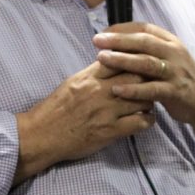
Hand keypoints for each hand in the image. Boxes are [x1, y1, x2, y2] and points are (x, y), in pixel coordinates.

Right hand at [15, 61, 153, 181]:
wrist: (42, 135)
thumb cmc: (55, 109)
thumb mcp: (72, 82)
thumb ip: (93, 73)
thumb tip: (110, 63)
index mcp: (90, 76)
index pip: (121, 59)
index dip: (135, 60)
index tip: (142, 64)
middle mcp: (100, 91)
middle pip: (137, 77)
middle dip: (148, 79)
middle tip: (152, 83)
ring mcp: (107, 111)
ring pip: (143, 99)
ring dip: (150, 100)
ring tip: (149, 102)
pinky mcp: (110, 131)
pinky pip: (140, 122)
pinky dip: (148, 119)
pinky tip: (146, 118)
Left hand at [95, 23, 194, 176]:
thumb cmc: (180, 79)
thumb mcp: (167, 59)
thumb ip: (148, 51)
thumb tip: (118, 43)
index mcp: (170, 42)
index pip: (144, 28)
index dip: (122, 29)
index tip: (103, 33)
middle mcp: (174, 53)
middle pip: (144, 42)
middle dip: (119, 40)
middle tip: (97, 41)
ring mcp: (176, 72)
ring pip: (147, 62)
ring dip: (123, 59)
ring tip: (101, 59)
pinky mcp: (176, 91)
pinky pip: (152, 89)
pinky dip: (134, 89)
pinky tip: (117, 90)